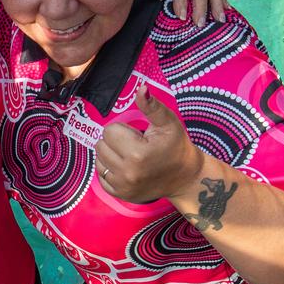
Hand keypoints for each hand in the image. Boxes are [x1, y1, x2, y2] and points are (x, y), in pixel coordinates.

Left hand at [95, 85, 204, 203]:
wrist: (185, 178)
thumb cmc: (176, 147)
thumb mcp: (168, 124)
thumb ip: (152, 107)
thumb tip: (142, 88)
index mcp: (138, 153)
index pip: (109, 131)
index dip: (123, 130)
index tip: (138, 136)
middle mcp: (127, 173)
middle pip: (100, 145)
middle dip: (115, 142)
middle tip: (135, 146)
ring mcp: (122, 186)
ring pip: (98, 160)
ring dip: (110, 155)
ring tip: (130, 157)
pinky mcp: (119, 195)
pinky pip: (100, 176)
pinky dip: (110, 170)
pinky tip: (126, 168)